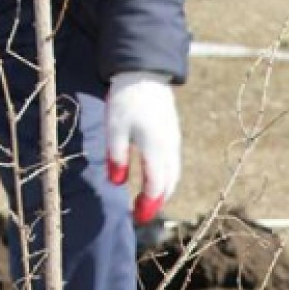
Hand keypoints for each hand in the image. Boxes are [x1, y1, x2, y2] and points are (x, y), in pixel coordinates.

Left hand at [105, 70, 179, 223]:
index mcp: (155, 148)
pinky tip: (155, 180)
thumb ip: (116, 157)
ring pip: (173, 175)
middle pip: (168, 184)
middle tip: (141, 214)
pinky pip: (173, 164)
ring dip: (162, 191)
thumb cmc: (126, 99)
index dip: (147, 204)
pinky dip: (165, 178)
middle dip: (156, 202)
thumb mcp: (115, 128)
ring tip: (148, 202)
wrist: (145, 72)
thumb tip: (117, 183)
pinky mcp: (173, 136)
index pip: (155, 185)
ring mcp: (173, 142)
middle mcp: (169, 148)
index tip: (136, 217)